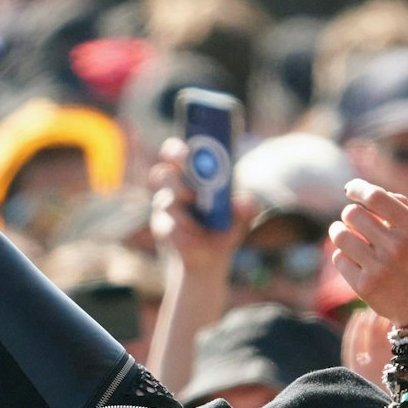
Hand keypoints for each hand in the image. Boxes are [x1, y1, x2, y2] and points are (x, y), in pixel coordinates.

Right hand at [150, 138, 255, 272]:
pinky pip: (170, 228)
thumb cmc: (221, 230)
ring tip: (194, 203)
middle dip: (174, 167)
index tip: (187, 144)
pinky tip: (194, 237)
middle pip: (162, 171)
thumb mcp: (241, 217)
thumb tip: (244, 201)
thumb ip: (246, 207)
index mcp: (188, 179)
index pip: (175, 154)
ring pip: (165, 200)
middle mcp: (172, 191)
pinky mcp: (165, 232)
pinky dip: (184, 231)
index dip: (177, 147)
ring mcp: (165, 212)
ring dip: (181, 200)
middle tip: (186, 166)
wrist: (208, 263)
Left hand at [328, 180, 407, 326]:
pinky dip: (342, 255)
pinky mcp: (365, 287)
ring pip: (340, 236)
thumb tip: (365, 191)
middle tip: (354, 220)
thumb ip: (402, 206)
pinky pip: (338, 258)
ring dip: (338, 231)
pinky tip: (353, 259)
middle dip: (349, 214)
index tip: (350, 189)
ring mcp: (380, 268)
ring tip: (345, 234)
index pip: (376, 197)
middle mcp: (397, 247)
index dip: (358, 188)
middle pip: (352, 213)